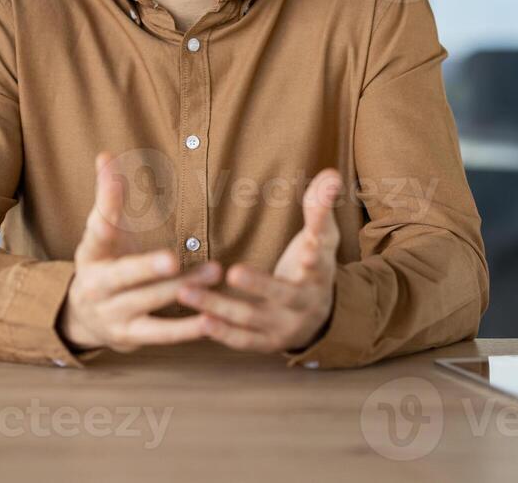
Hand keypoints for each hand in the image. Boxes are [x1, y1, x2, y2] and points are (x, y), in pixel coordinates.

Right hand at [59, 152, 218, 352]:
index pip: (97, 233)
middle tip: (173, 259)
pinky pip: (161, 334)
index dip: (105, 215)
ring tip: (214, 272)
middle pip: (123, 276)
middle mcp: (96, 286)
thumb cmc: (104, 262)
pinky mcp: (131, 337)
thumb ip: (108, 196)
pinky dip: (186, 329)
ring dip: (181, 290)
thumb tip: (105, 154)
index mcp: (90, 254)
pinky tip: (211, 319)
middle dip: (147, 268)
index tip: (110, 204)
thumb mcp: (102, 231)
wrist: (84, 317)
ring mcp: (113, 315)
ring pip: (148, 303)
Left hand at [177, 168, 342, 352]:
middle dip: (259, 284)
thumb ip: (321, 206)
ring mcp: (284, 326)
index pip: (320, 262)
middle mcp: (304, 304)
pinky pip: (243, 340)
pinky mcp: (266, 342)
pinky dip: (222, 333)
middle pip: (282, 295)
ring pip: (252, 318)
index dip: (315, 255)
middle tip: (233, 271)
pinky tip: (199, 321)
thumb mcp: (323, 236)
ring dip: (220, 307)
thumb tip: (331, 174)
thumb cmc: (314, 264)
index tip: (309, 248)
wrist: (320, 316)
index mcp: (319, 274)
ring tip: (187, 292)